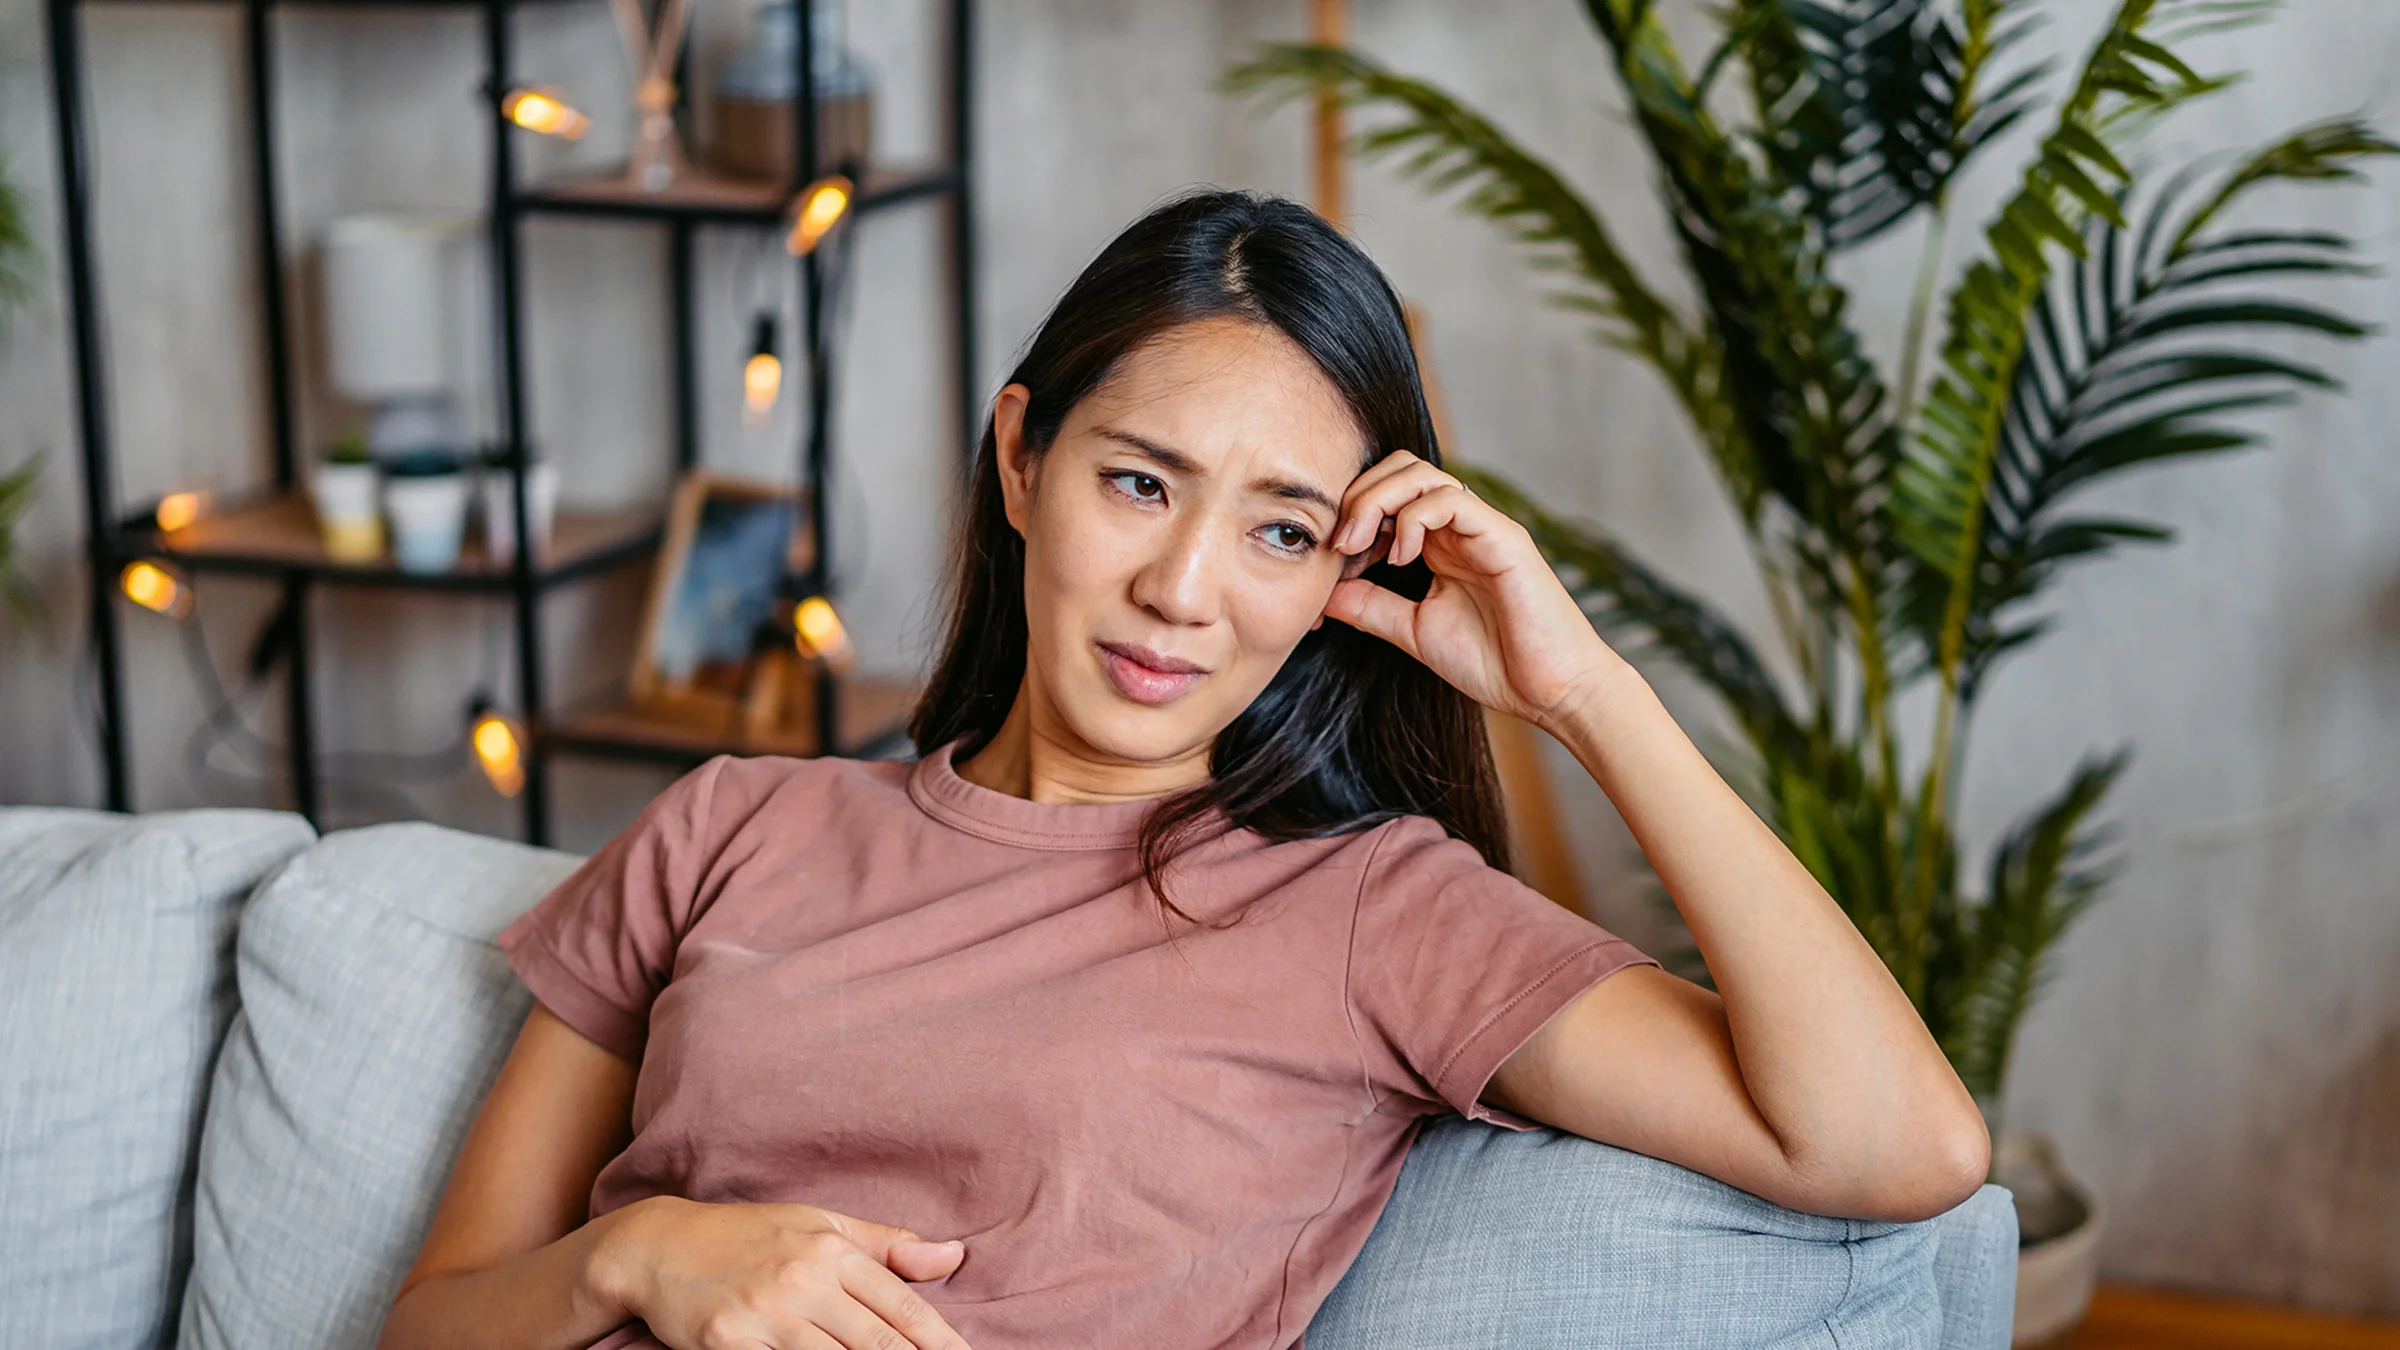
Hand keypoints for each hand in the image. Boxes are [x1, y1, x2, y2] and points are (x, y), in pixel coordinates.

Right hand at [606, 1197, 973, 1349]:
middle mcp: (804, 1279)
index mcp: (832, 1250)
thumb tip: (954, 1257)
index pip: (903, 1307)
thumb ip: (886, 1247)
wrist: (658, 1246)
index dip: (941, 1343)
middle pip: (876, 1343)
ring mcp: (765, 1313)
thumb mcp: (818, 1225)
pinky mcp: (728, 1343)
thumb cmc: (747, 1236)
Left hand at [1319, 451, 1623, 732]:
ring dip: (1377, 502)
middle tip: (1340, 545)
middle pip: (1398, 469)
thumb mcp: (1412, 630)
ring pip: (1419, 473)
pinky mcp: (1503, 536)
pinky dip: (1413, 518)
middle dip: (1356, 497)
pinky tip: (1402, 557)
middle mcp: (1458, 527)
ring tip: (1361, 547)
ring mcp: (1481, 527)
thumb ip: (1370, 606)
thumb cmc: (1494, 662)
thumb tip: (1320, 591)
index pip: (1386, 495)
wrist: (1550, 691)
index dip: (1349, 516)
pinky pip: (1450, 499)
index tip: (1330, 560)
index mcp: (1438, 543)